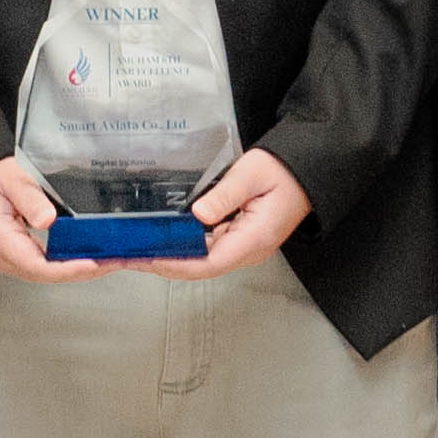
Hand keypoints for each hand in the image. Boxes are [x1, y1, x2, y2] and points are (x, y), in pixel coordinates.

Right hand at [0, 155, 104, 283]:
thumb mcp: (11, 178)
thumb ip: (29, 198)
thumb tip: (48, 219)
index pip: (35, 265)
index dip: (66, 269)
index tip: (92, 263)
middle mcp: (0, 256)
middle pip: (44, 274)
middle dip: (80, 271)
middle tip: (112, 262)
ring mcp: (7, 260)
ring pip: (45, 273)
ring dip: (76, 269)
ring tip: (106, 261)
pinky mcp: (15, 257)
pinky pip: (43, 266)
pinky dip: (66, 264)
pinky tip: (86, 257)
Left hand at [143, 147, 305, 280]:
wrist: (306, 172)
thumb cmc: (283, 171)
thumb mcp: (252, 174)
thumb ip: (225, 195)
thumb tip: (197, 214)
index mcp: (253, 239)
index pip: (208, 263)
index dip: (175, 264)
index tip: (148, 258)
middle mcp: (248, 250)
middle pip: (200, 266)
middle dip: (164, 263)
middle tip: (130, 256)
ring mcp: (244, 247)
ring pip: (202, 259)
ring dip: (171, 255)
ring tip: (139, 248)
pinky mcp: (239, 239)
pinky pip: (208, 248)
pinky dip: (184, 245)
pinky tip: (163, 237)